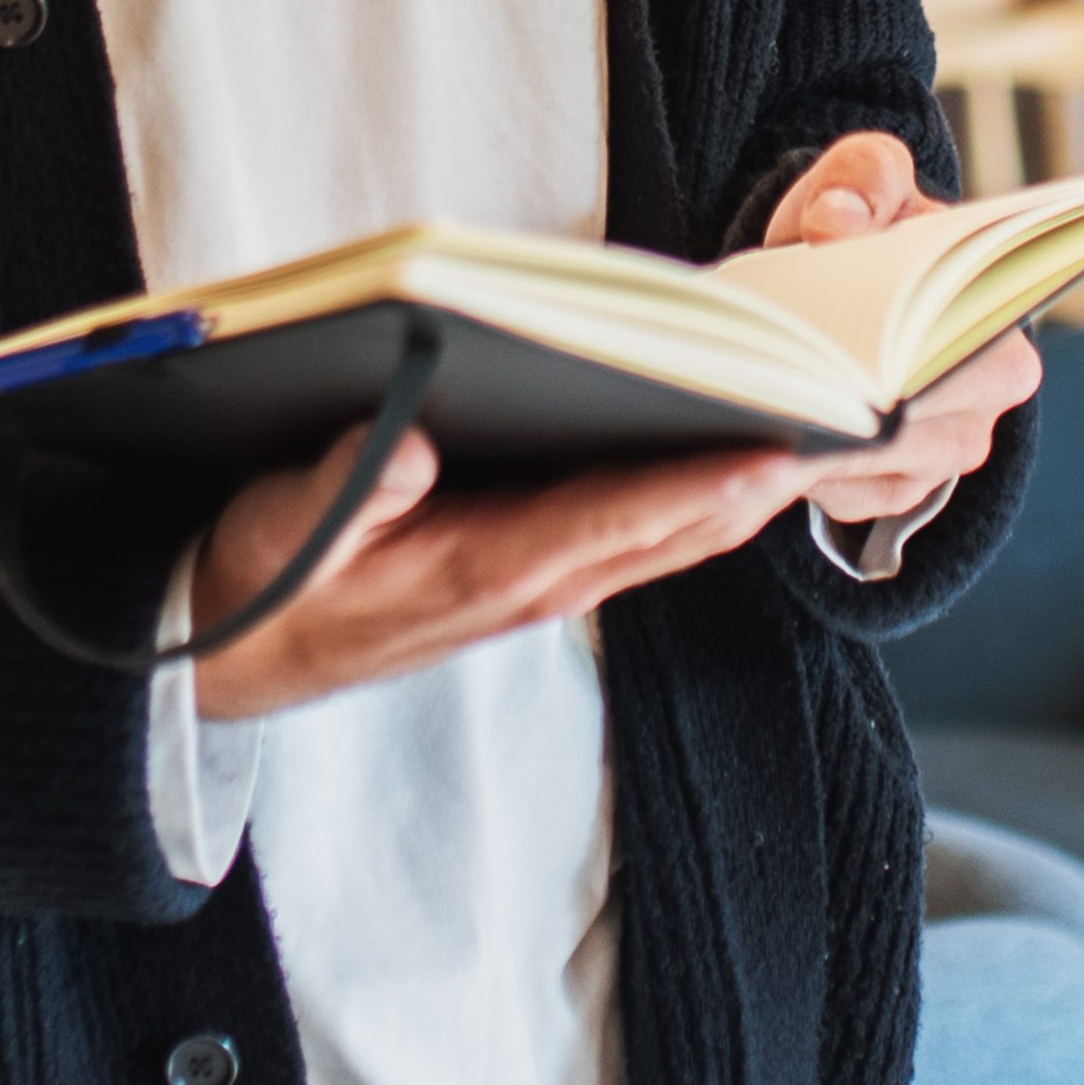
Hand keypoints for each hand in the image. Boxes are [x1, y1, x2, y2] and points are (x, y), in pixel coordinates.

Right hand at [187, 426, 820, 723]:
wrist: (236, 658)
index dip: (697, 486)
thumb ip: (344, 491)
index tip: (779, 452)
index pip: (612, 523)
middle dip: (757, 483)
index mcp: (482, 570)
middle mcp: (529, 585)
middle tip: (847, 426)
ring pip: (666, 536)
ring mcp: (535, 586)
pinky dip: (693, 498)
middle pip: (670, 531)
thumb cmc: (264, 581)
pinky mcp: (527, 575)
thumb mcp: (282, 530)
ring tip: (821, 430)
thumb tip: (415, 442)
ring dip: (741, 491)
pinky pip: (635, 535)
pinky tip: (730, 454)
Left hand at [755, 131, 1042, 526]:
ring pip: (877, 465)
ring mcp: (948, 450)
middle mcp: (992, 391)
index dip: (901, 339)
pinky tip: (763, 433)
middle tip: (778, 373)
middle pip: (917, 418)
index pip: (968, 342)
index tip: (838, 328)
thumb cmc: (862, 226)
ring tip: (758, 399)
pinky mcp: (897, 488)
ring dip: (817, 438)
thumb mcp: (862, 179)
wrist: (842, 285)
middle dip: (848, 402)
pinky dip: (802, 469)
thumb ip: (861, 176)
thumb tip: (836, 222)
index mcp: (1000, 309)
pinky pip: (848, 496)